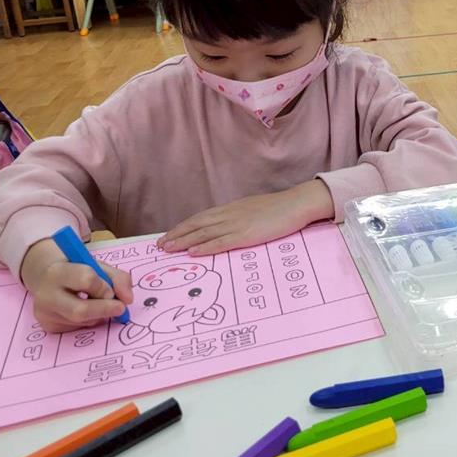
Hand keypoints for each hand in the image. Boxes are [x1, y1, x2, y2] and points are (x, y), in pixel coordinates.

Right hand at [20, 237, 132, 333]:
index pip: (86, 280)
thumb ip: (118, 278)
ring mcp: (45, 313)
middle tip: (120, 308)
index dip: (103, 287)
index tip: (111, 291)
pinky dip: (88, 321)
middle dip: (105, 309)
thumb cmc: (75, 269)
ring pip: (81, 321)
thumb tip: (128, 300)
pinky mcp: (48, 327)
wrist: (44, 277)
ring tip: (97, 303)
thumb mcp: (96, 265)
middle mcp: (46, 294)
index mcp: (57, 271)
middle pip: (80, 310)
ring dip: (98, 315)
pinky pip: (77, 328)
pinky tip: (84, 310)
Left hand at [158, 180, 334, 255]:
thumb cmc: (280, 208)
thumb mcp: (254, 209)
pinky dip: (205, 247)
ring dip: (184, 242)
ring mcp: (237, 224)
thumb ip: (240, 217)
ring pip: (204, 233)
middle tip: (159, 246)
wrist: (296, 204)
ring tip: (168, 249)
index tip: (169, 235)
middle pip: (197, 225)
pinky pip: (221, 242)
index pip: (201, 218)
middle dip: (177, 235)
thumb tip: (228, 227)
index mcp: (232, 209)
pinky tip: (193, 252)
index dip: (183, 227)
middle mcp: (230, 215)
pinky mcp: (246, 234)